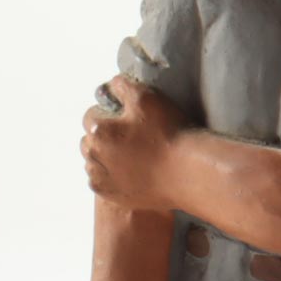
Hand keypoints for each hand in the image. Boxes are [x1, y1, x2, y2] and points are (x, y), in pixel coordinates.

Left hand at [81, 76, 185, 209]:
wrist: (190, 173)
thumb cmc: (170, 134)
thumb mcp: (148, 98)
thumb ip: (123, 86)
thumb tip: (111, 84)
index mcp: (98, 130)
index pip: (92, 115)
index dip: (110, 115)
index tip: (129, 120)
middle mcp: (93, 155)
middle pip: (90, 140)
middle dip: (104, 137)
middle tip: (132, 138)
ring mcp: (101, 178)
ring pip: (95, 162)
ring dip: (107, 157)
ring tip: (134, 156)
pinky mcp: (113, 196)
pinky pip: (103, 183)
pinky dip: (113, 177)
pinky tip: (132, 173)